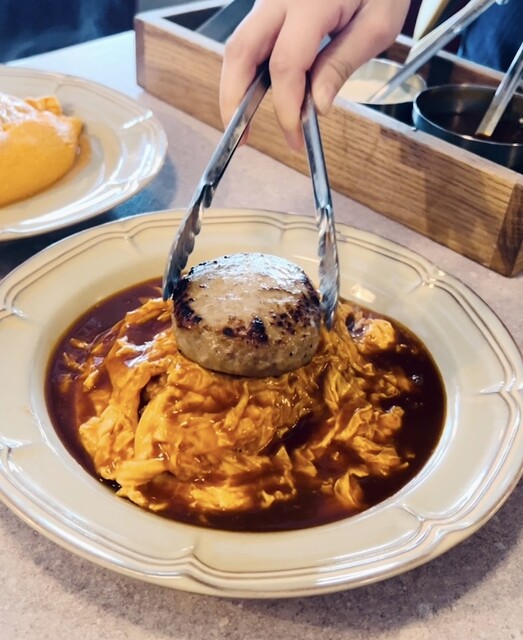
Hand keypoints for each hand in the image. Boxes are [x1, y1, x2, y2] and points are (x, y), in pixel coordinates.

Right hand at [220, 0, 409, 149]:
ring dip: (235, 88)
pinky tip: (256, 96)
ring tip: (242, 122)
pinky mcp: (269, 5)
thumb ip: (344, 62)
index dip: (286, 106)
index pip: (286, 63)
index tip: (295, 136)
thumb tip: (318, 105)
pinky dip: (248, 73)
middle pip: (241, 51)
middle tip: (240, 137)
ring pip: (238, 46)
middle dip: (234, 100)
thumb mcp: (378, 23)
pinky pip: (250, 41)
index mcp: (311, 2)